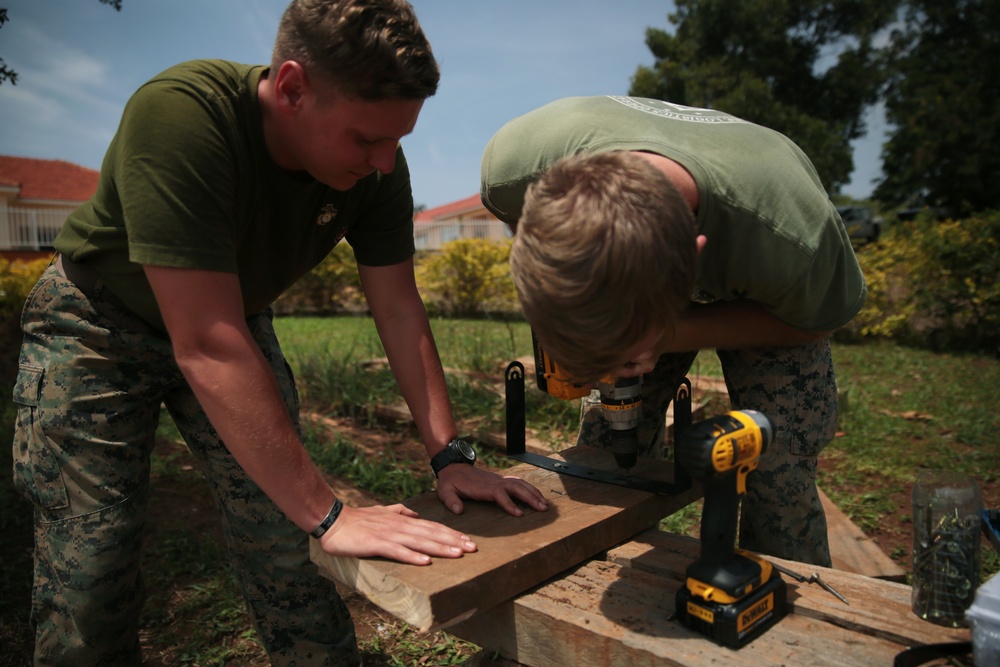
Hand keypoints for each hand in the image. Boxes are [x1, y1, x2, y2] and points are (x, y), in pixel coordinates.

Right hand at [318, 503, 476, 565]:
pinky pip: (398, 551)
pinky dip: (412, 556)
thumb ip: (399, 511)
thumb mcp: (382, 512)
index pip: (432, 527)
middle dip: (453, 541)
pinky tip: (426, 562)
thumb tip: (414, 514)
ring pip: (420, 542)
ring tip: (458, 554)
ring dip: (440, 548)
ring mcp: (389, 534)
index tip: (467, 540)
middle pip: (431, 533)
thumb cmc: (357, 519)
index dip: (451, 533)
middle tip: (473, 548)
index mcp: (402, 520)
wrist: (333, 521)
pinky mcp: (377, 543)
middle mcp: (400, 525)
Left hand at [436, 464, 547, 516]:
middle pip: (516, 487)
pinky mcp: (500, 480)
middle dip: (530, 497)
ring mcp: (499, 480)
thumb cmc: (451, 481)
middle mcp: (494, 482)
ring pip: (520, 484)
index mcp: (483, 487)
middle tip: (542, 509)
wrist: (454, 466)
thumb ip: (451, 500)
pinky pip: (518, 482)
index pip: (499, 494)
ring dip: (533, 493)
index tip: (518, 514)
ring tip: (544, 504)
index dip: (509, 504)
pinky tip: (537, 495)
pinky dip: (529, 488)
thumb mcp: (446, 491)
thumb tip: (458, 510)